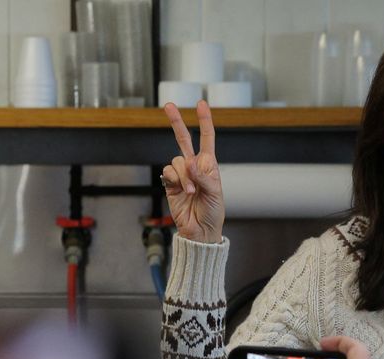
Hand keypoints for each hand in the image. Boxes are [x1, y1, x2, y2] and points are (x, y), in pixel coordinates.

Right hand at [161, 101, 223, 242]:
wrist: (200, 229)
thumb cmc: (212, 211)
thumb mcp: (215, 193)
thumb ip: (203, 177)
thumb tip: (189, 163)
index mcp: (209, 164)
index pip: (207, 138)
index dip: (204, 120)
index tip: (201, 104)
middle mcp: (194, 166)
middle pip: (183, 139)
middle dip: (176, 122)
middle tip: (169, 105)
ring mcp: (181, 174)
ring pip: (176, 161)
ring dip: (184, 176)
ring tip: (191, 192)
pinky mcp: (169, 184)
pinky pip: (168, 172)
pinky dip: (175, 180)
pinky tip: (181, 191)